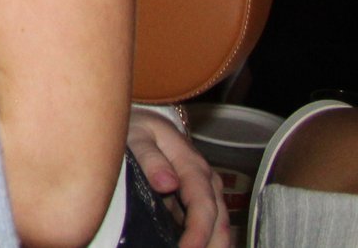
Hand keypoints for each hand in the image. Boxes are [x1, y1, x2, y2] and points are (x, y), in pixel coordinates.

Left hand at [127, 108, 228, 247]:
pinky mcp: (196, 204)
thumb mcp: (138, 135)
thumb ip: (151, 158)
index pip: (204, 205)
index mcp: (193, 166)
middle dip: (210, 246)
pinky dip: (204, 242)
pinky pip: (207, 228)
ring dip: (211, 245)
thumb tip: (167, 183)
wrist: (143, 122)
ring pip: (218, 229)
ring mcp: (205, 194)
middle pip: (219, 223)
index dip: (199, 232)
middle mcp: (207, 182)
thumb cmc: (139, 128)